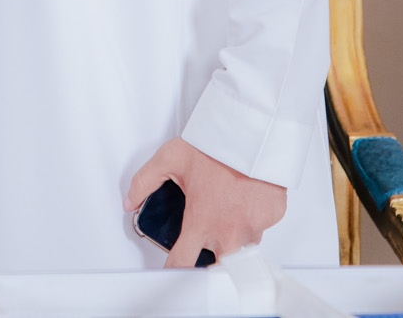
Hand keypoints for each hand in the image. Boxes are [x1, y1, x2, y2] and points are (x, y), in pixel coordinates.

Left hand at [125, 137, 285, 267]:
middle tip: (206, 238)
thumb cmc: (215, 145)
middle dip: (210, 257)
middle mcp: (228, 231)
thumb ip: (144, 182)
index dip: (173, 269)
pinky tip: (245, 198)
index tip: (172, 269)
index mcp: (201, 221)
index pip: (182, 262)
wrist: (251, 133)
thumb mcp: (170, 159)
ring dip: (233, 236)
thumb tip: (131, 200)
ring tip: (227, 210)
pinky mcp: (271, 218)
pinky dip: (253, 218)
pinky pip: (261, 226)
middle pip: (217, 264)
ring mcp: (252, 227)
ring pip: (242, 246)